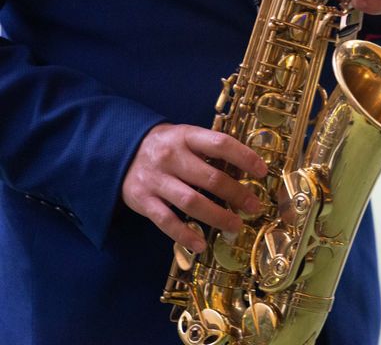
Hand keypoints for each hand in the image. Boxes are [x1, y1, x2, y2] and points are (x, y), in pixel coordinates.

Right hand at [122, 123, 267, 252]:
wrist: (117, 150)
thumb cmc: (165, 146)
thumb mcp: (186, 137)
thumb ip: (210, 150)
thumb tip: (244, 171)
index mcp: (186, 136)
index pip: (220, 144)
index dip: (244, 157)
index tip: (262, 171)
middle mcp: (171, 157)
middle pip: (210, 178)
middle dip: (237, 194)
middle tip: (255, 206)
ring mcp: (156, 180)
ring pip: (192, 202)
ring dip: (218, 216)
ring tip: (236, 225)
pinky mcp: (143, 200)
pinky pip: (167, 221)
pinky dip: (185, 234)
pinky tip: (201, 244)